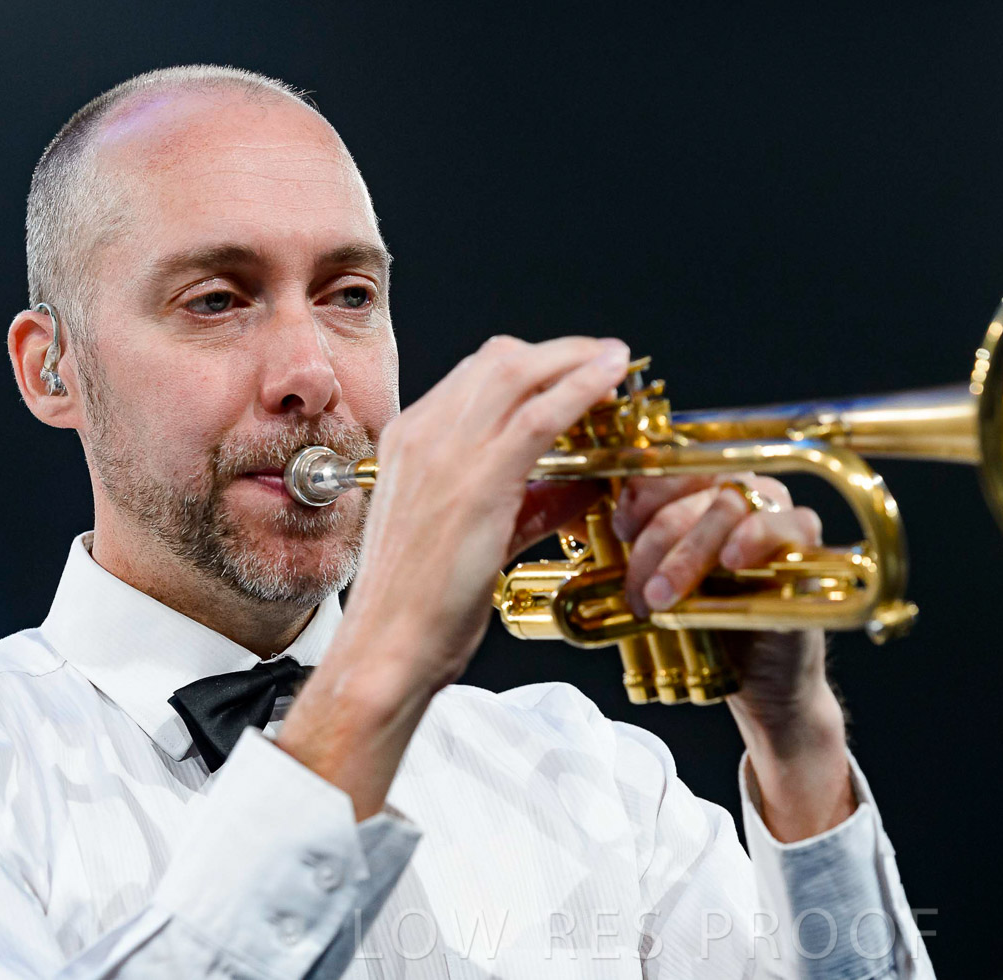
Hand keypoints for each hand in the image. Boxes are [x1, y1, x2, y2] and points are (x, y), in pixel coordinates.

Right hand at [280, 335, 626, 816]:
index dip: (532, 365)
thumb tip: (578, 486)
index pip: (476, 377)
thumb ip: (526, 504)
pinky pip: (540, 415)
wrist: (386, 650)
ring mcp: (446, 453)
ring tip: (615, 362)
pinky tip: (610, 378)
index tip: (572, 370)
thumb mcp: (473, 538)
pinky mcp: (477, 481)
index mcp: (409, 442)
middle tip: (603, 359)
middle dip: (558, 352)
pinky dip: (581, 387)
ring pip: (519, 373)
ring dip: (576, 359)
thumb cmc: (419, 608)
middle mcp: (422, 434)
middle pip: (499, 360)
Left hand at [612, 475, 855, 840]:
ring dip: (690, 551)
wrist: (755, 676)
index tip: (618, 529)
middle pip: (693, 485)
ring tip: (664, 598)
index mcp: (698, 487)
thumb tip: (570, 520)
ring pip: (730, 504)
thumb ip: (624, 547)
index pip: (667, 463)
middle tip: (639, 591)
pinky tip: (732, 563)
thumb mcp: (653, 579)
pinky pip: (788, 522)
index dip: (639, 491)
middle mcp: (737, 489)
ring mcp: (775, 510)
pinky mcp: (808, 543)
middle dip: (656, 539)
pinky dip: (756, 537)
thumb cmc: (703, 621)